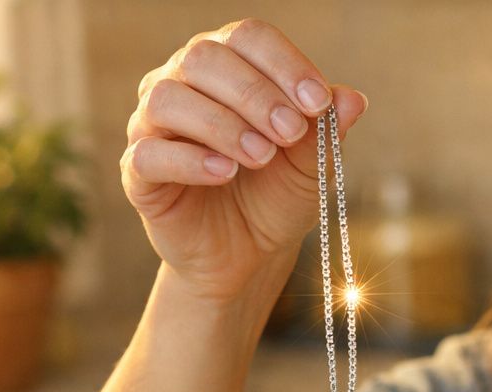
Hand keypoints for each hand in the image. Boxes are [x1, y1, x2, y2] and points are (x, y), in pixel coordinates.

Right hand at [121, 19, 367, 301]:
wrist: (248, 254)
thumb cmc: (276, 195)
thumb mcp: (311, 166)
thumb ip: (326, 132)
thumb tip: (352, 99)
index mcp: (228, 64)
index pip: (247, 37)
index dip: (284, 64)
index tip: (318, 102)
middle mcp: (182, 82)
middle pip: (204, 58)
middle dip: (254, 93)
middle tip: (290, 131)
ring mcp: (153, 125)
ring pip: (168, 98)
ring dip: (222, 124)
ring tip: (261, 156)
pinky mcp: (138, 172)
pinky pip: (150, 154)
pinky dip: (190, 160)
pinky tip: (225, 173)